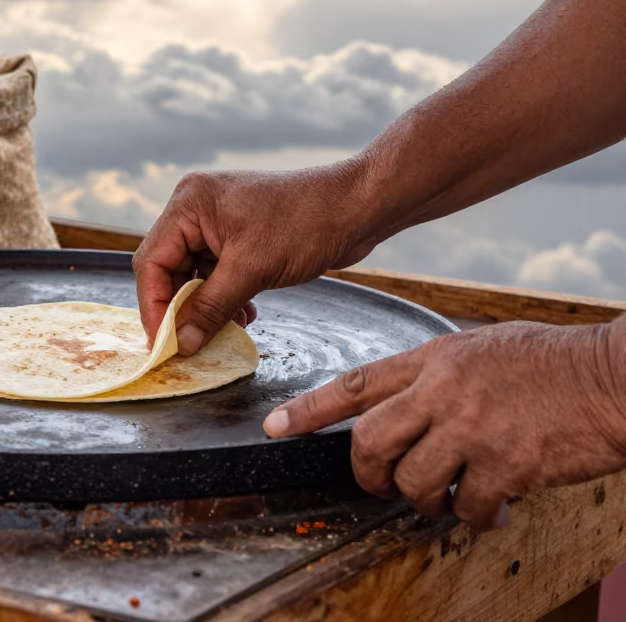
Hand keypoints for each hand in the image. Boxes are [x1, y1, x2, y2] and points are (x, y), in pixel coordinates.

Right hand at [134, 163, 377, 354]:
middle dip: (181, 308)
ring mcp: (217, 224)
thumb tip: (181, 343)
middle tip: (188, 344)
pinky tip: (244, 316)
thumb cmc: (306, 224)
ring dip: (206, 307)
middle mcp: (196, 210)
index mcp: (189, 204)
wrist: (357, 207)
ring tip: (223, 331)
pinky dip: (225, 298)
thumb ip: (210, 307)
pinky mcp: (239, 238)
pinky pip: (217, 274)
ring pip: (194, 276)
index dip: (154, 305)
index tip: (162, 343)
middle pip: (169, 269)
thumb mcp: (252, 270)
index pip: (152, 261)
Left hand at [263, 321, 625, 530]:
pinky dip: (475, 517)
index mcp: (434, 360)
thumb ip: (438, 376)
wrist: (614, 376)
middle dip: (367, 474)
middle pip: (369, 442)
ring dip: (425, 501)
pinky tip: (495, 508)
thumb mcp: (482, 348)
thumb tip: (408, 409)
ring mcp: (472, 428)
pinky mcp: (506, 463)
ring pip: (412, 481)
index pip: (354, 384)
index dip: (308, 410)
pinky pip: (466, 506)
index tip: (273, 427)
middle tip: (385, 485)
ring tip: (451, 497)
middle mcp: (444, 391)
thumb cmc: (554, 363)